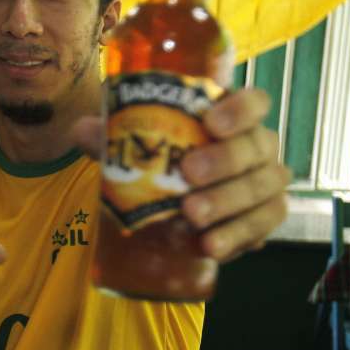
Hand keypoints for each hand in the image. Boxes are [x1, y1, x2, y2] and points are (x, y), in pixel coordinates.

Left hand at [73, 87, 289, 261]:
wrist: (176, 204)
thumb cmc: (161, 162)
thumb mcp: (135, 146)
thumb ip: (110, 136)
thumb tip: (83, 131)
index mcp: (232, 117)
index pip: (254, 103)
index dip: (240, 110)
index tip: (211, 123)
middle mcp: (258, 146)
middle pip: (257, 147)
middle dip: (224, 160)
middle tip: (188, 174)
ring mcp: (266, 182)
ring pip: (262, 188)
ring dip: (228, 202)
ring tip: (192, 216)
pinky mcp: (265, 217)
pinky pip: (263, 226)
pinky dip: (237, 235)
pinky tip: (210, 245)